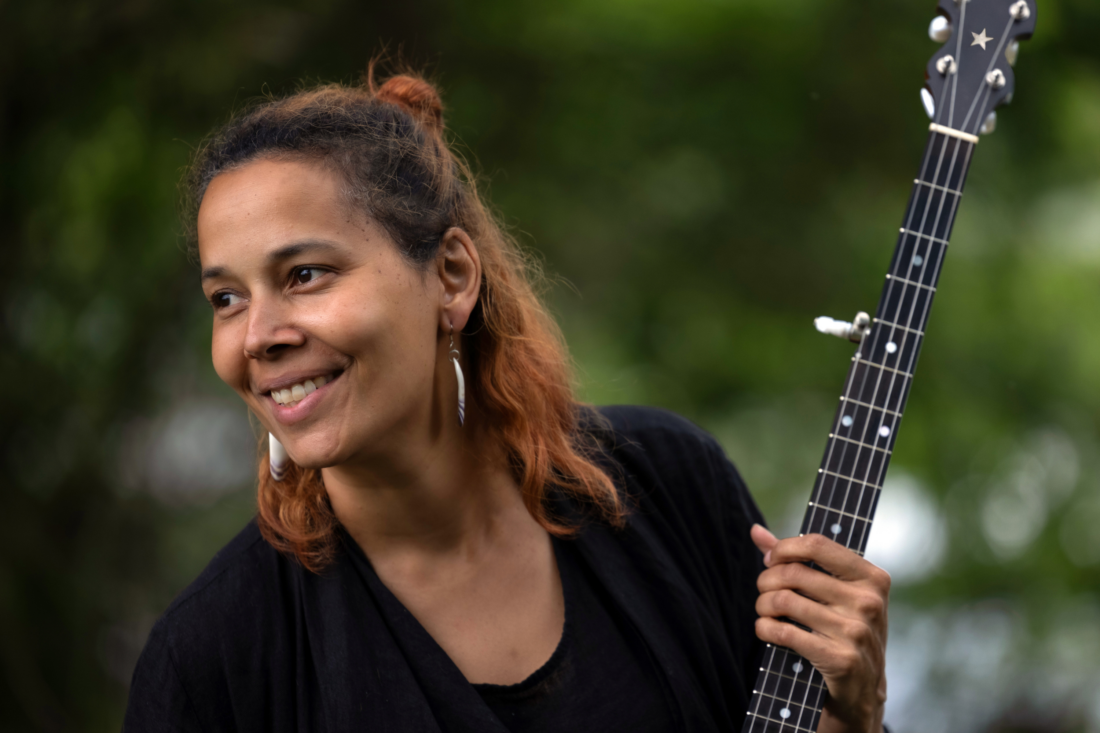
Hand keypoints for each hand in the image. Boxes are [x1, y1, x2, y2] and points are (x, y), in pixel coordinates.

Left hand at [750, 524, 888, 732]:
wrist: (862, 693)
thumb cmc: (843, 633)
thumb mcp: (833, 595)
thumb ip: (795, 560)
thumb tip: (756, 532)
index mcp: (872, 578)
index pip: (817, 544)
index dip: (784, 548)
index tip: (770, 560)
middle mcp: (869, 602)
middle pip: (793, 573)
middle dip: (766, 581)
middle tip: (763, 592)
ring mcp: (857, 631)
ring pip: (783, 601)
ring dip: (762, 606)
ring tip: (764, 612)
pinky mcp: (841, 659)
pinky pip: (784, 632)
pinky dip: (765, 629)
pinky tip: (766, 630)